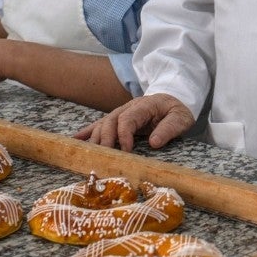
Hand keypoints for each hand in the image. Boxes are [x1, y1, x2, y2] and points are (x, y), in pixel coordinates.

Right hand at [75, 94, 194, 150]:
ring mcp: (122, 112)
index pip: (127, 119)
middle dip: (105, 140)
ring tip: (89, 155)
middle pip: (111, 121)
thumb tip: (154, 142)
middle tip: (104, 158)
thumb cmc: (178, 110)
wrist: (175, 98)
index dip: (123, 135)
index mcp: (144, 106)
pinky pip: (100, 124)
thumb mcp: (181, 118)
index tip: (125, 151)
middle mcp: (129, 108)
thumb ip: (169, 128)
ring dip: (95, 139)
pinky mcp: (119, 119)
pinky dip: (88, 132)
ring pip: (103, 124)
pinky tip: (76, 140)